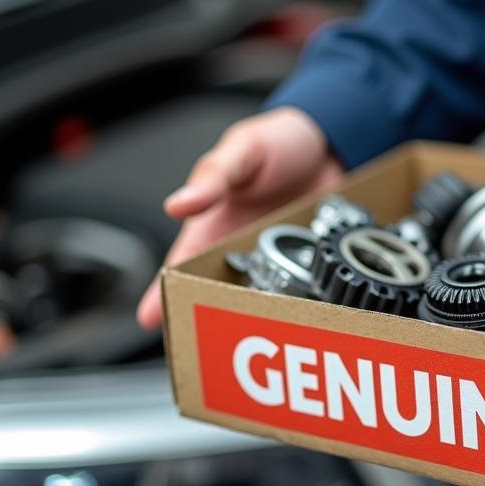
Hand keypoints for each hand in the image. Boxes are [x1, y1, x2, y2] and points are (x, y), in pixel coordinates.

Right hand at [136, 107, 341, 329]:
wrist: (331, 140)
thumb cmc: (276, 141)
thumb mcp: (243, 151)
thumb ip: (215, 177)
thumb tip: (179, 203)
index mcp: (214, 224)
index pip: (182, 264)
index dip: (164, 293)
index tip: (154, 320)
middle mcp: (242, 246)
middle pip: (220, 292)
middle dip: (214, 319)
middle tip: (212, 345)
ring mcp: (278, 255)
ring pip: (263, 295)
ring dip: (262, 312)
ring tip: (262, 331)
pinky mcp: (311, 257)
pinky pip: (307, 284)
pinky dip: (306, 296)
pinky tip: (307, 310)